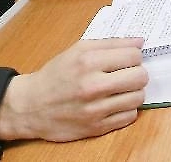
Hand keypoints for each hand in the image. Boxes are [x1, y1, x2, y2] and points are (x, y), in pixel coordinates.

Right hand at [0, 38, 147, 141]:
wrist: (30, 106)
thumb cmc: (55, 75)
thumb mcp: (78, 50)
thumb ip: (111, 44)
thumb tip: (140, 42)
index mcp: (88, 62)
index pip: (133, 55)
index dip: (135, 55)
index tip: (128, 58)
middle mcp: (93, 86)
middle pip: (140, 77)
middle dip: (137, 73)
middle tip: (127, 73)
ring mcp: (95, 109)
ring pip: (138, 98)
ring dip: (134, 92)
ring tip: (121, 89)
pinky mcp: (97, 128)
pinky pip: (129, 116)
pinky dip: (126, 109)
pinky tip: (114, 103)